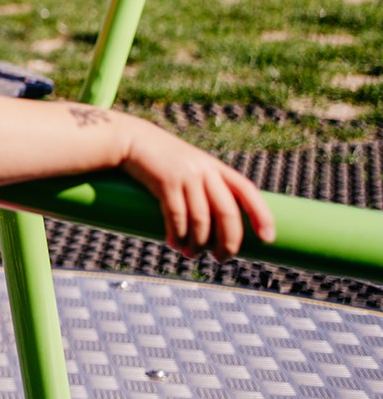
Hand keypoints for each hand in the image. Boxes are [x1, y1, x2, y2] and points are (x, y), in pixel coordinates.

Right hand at [118, 120, 274, 261]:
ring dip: (197, 244)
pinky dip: (177, 235)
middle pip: (227, 212)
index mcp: (216, 168)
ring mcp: (186, 175)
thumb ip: (203, 188)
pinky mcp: (164, 181)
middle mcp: (205, 170)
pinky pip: (177, 215)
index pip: (247, 192)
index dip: (261, 215)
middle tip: (221, 259)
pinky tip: (174, 243)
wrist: (130, 138)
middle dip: (228, 242)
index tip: (268, 239)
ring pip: (201, 219)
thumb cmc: (161, 160)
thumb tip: (214, 226)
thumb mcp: (189, 167)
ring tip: (190, 255)